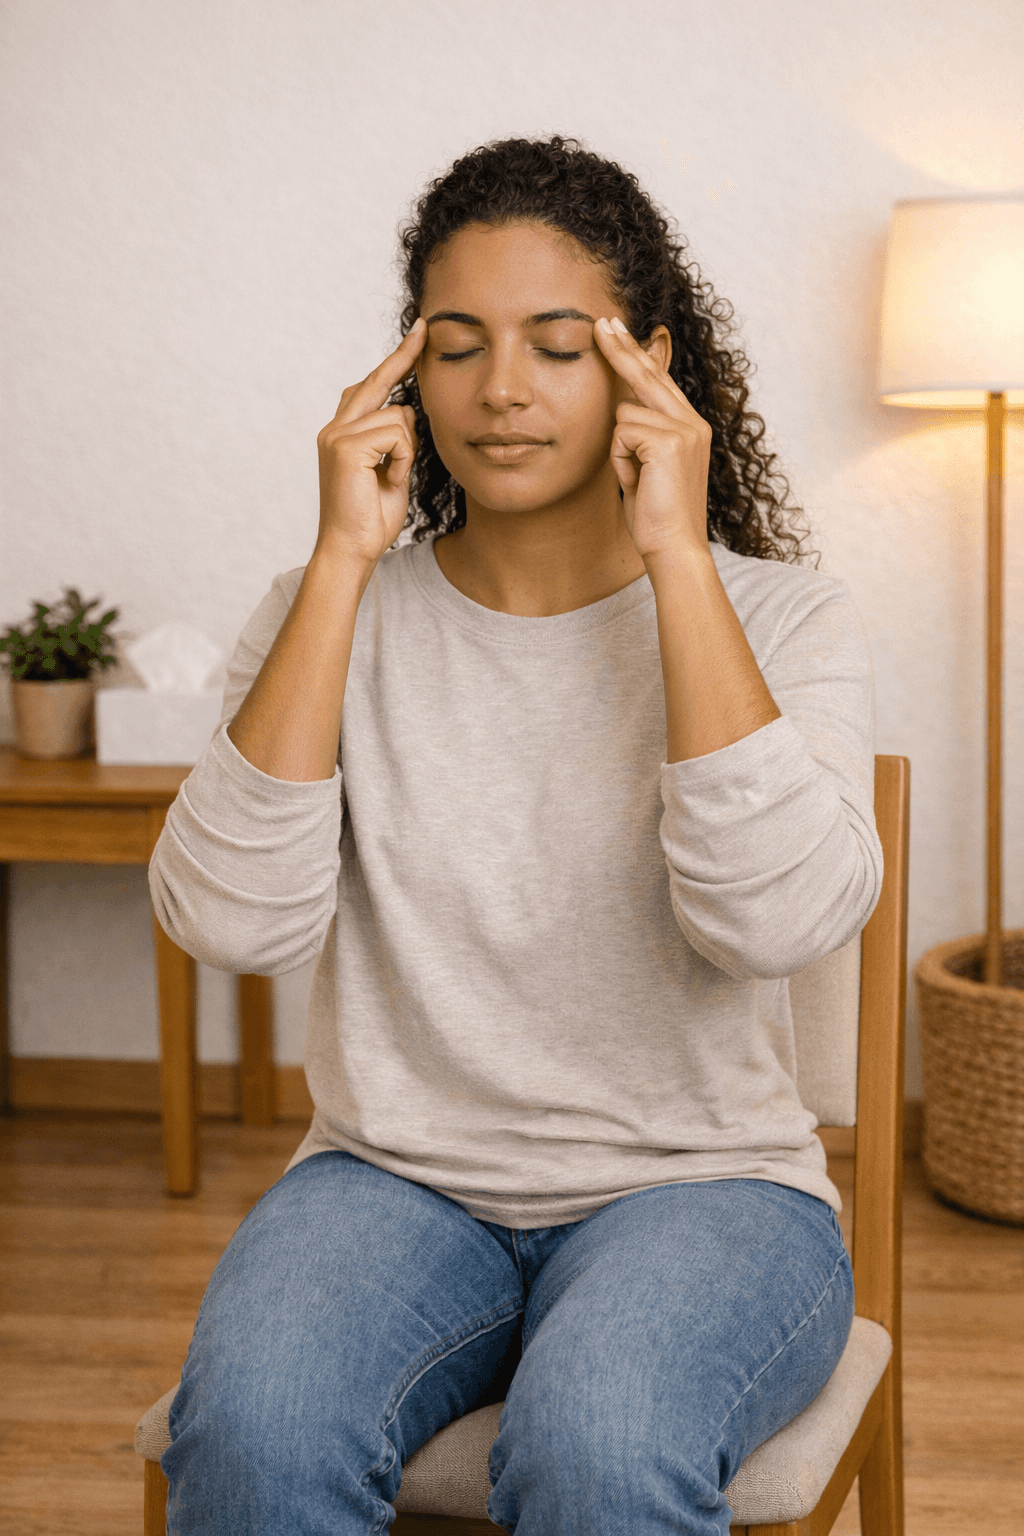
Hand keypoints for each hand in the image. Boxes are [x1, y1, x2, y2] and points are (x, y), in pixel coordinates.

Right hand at [315, 318, 427, 566]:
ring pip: (398, 416)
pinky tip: (389, 480)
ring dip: (408, 450)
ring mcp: (337, 435)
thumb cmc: (371, 520)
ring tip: (392, 479)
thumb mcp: (391, 472)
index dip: (393, 364)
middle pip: (377, 382)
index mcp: (342, 434)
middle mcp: (335, 429)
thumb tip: (408, 410)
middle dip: (403, 357)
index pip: (369, 388)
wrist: (351, 550)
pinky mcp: (346, 446)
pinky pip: (397, 434)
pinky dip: (403, 459)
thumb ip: (396, 441)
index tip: (415, 339)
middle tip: (425, 329)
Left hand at [593, 315, 711, 559]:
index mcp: (691, 428)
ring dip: (620, 451)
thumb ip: (640, 437)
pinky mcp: (670, 440)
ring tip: (638, 481)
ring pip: (625, 413)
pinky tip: (638, 481)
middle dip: (622, 349)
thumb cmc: (657, 518)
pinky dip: (620, 460)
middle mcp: (693, 422)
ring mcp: (685, 429)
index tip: (618, 332)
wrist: (675, 549)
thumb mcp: (646, 469)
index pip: (659, 382)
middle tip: (601, 321)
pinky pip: (622, 431)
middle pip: (648, 374)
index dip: (637, 356)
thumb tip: (622, 410)